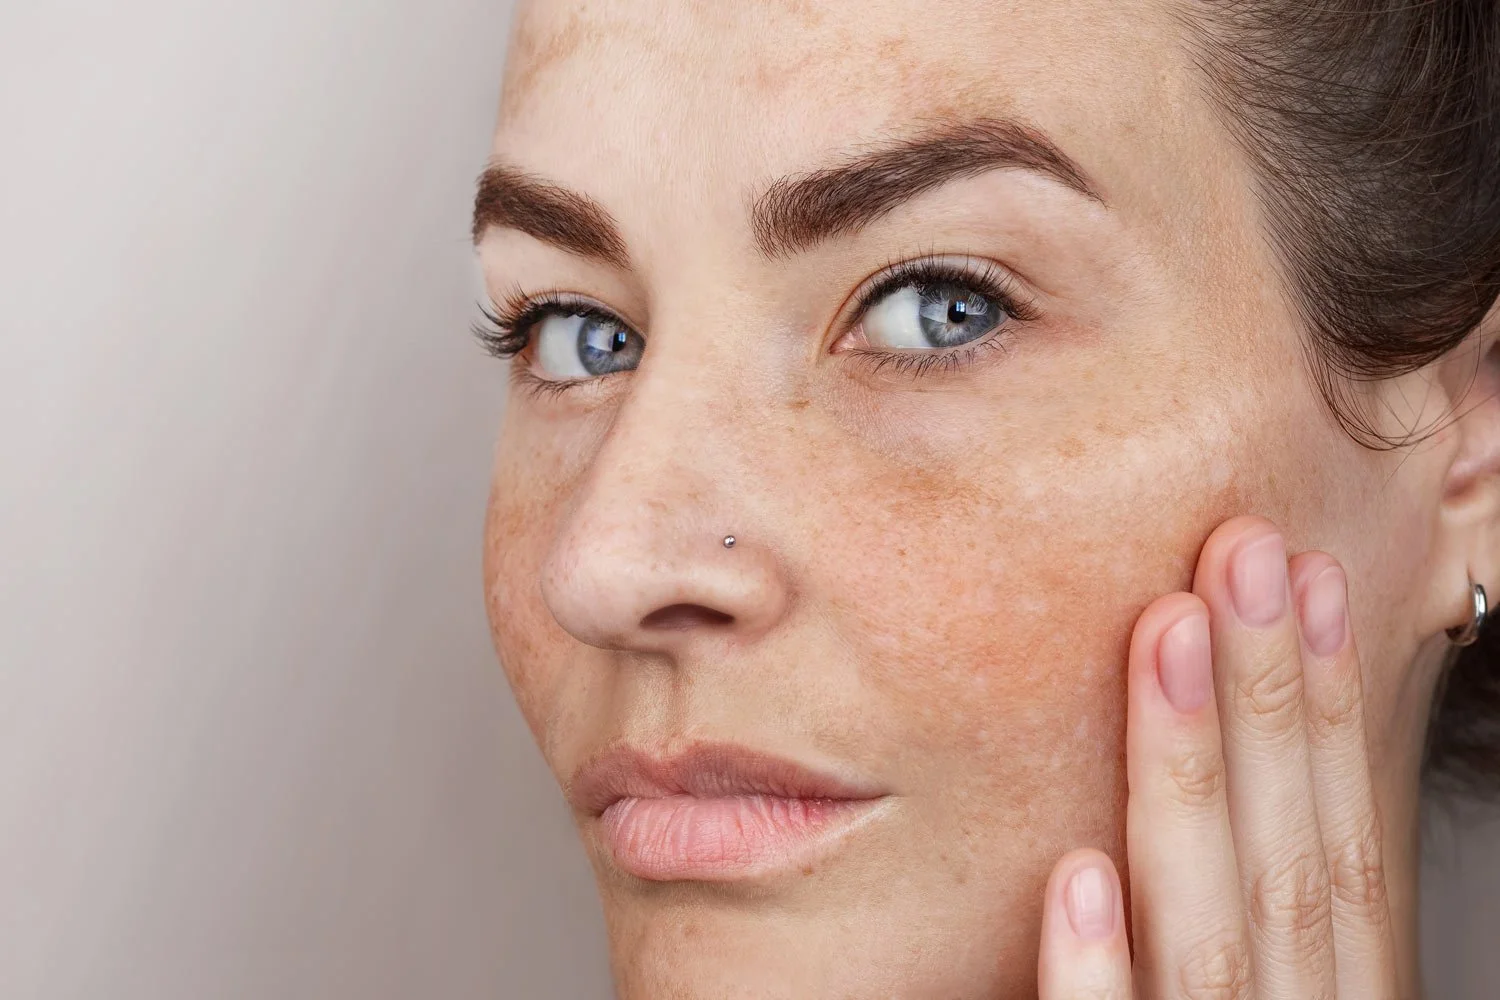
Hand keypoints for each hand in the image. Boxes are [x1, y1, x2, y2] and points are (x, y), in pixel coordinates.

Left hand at [1036, 516, 1398, 997]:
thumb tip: (1224, 748)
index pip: (1342, 842)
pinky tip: (1074, 873)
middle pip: (1289, 860)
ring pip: (1213, 935)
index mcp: (1328, 999)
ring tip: (1167, 633)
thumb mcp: (1250, 996)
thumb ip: (1235, 904)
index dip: (1331, 706)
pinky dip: (1097, 969)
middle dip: (1271, 695)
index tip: (1309, 573)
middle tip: (1243, 548)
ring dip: (1190, 775)